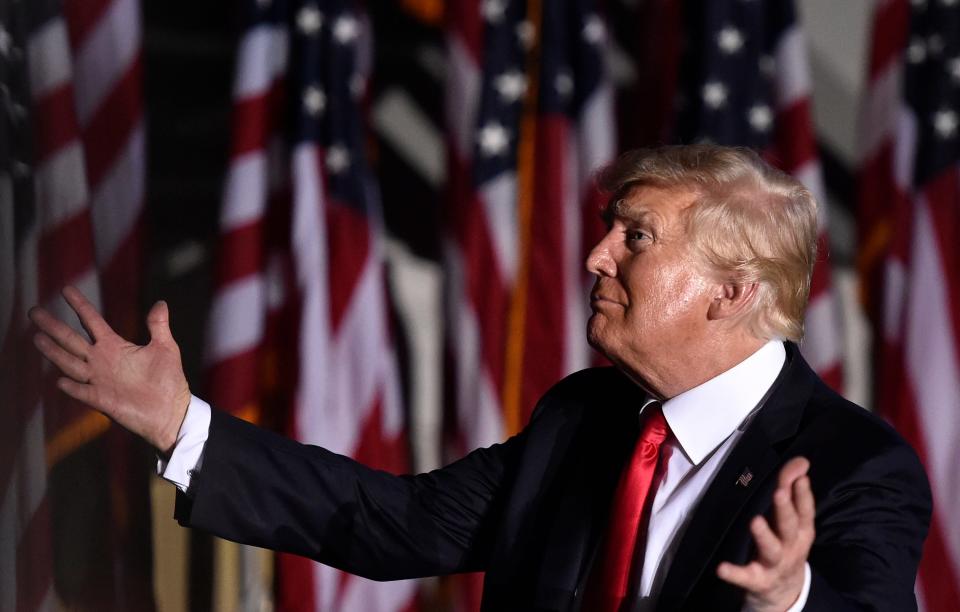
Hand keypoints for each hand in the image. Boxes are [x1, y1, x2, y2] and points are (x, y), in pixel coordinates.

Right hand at [29, 286, 190, 453]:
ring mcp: (100, 380)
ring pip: (71, 363)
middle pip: (72, 340)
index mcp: (115, 347)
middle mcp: (102, 361)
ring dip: (54, 352)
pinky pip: (83, 392)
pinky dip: (73, 387)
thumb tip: (161, 303)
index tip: (66, 289)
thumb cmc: (168, 381)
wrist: (171, 412)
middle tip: (34, 312)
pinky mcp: (103, 400)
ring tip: (37, 337)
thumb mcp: (165, 348)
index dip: (80, 305)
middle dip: (54, 326)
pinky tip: (60, 380)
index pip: (92, 321)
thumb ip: (158, 326)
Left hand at [717, 457, 814, 611]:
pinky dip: (734, 572)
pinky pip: (745, 576)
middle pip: (790, 527)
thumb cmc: (787, 547)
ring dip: (764, 535)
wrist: (785, 595)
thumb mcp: (794, 523)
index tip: (800, 476)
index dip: (803, 494)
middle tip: (779, 492)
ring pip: (771, 549)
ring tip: (755, 521)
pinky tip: (722, 568)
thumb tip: (801, 461)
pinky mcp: (757, 580)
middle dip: (785, 510)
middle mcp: (791, 548)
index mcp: (802, 533)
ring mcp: (775, 565)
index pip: (805, 511)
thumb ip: (793, 490)